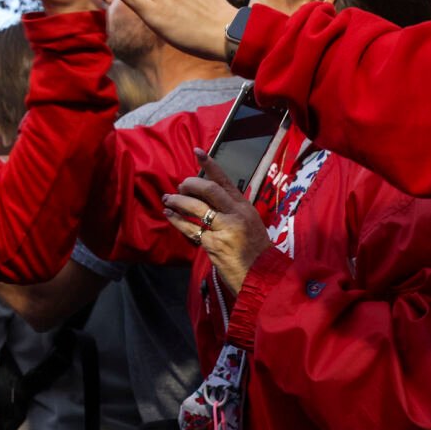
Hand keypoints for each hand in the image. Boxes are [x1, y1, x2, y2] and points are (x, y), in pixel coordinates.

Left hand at [162, 152, 270, 293]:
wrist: (263, 278)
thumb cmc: (256, 251)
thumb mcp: (249, 224)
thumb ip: (231, 210)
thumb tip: (207, 198)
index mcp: (245, 208)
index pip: (225, 181)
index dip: (209, 164)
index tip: (197, 151)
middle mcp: (236, 215)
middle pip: (208, 189)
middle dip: (189, 184)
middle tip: (179, 186)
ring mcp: (225, 229)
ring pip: (196, 207)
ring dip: (178, 201)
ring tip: (167, 199)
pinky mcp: (214, 245)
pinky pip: (190, 228)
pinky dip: (176, 220)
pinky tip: (169, 215)